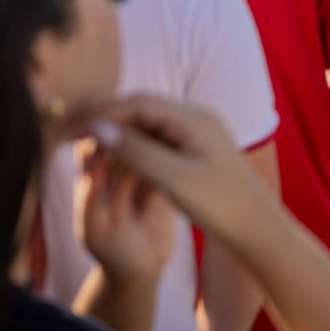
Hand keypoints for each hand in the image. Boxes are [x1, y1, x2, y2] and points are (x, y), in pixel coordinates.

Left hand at [76, 139, 175, 283]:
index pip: (93, 145)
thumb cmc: (112, 253)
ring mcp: (139, 175)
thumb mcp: (95, 232)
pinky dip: (172, 153)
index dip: (105, 133)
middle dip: (134, 131)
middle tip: (150, 125)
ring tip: (171, 131)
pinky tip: (185, 145)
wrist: (143, 269)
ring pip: (145, 147)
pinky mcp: (162, 181)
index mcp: (92, 178)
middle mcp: (114, 171)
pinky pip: (165, 161)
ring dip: (156, 138)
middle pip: (122, 139)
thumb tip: (92, 170)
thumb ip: (91, 203)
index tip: (119, 130)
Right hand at [92, 96, 274, 239]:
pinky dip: (136, 149)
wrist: (257, 228)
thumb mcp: (173, 178)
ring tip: (91, 154)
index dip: (103, 114)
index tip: (72, 130)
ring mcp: (198, 134)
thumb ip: (136, 151)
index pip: (138, 102)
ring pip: (148, 126)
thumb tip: (99, 126)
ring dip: (121, 137)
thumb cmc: (220, 204)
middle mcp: (197, 118)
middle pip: (142, 110)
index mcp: (194, 118)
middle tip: (74, 140)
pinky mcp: (197, 151)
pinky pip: (159, 141)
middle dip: (108, 123)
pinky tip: (118, 164)